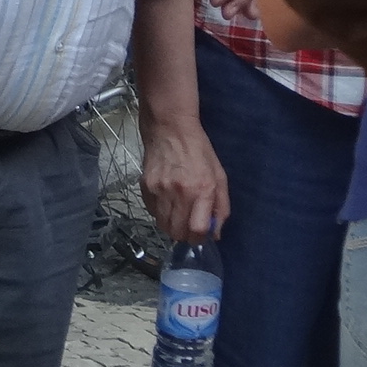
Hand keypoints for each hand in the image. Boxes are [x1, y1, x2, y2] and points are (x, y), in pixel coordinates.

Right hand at [140, 116, 228, 242]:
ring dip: (172, 226)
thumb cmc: (199, 151)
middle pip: (177, 233)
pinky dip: (160, 213)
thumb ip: (221, 207)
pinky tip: (167, 201)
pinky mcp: (145, 188)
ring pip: (163, 226)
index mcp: (202, 189)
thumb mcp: (219, 176)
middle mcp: (180, 193)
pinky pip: (152, 213)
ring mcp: (160, 191)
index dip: (200, 238)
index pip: (197, 230)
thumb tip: (216, 233)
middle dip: (185, 235)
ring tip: (178, 213)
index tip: (201, 234)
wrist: (170, 129)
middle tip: (189, 226)